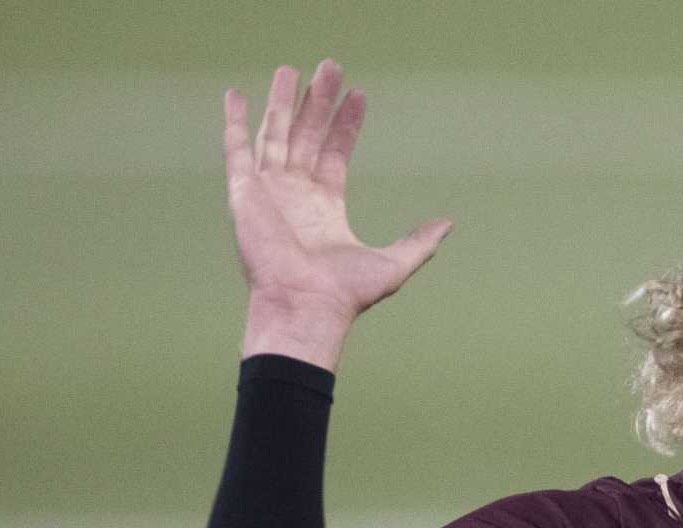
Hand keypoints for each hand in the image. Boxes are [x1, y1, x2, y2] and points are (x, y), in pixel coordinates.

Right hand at [224, 59, 452, 365]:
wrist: (305, 306)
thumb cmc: (345, 294)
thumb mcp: (394, 265)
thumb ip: (420, 242)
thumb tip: (448, 223)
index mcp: (325, 207)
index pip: (335, 151)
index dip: (346, 123)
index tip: (358, 94)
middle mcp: (295, 195)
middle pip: (306, 134)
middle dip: (317, 101)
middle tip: (329, 66)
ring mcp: (268, 191)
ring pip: (275, 133)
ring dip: (283, 101)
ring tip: (291, 68)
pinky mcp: (244, 192)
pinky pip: (236, 148)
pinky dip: (234, 121)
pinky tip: (236, 94)